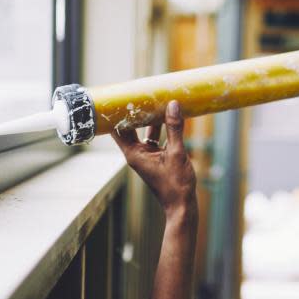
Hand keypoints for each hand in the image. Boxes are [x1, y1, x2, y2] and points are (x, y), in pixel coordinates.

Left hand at [111, 100, 196, 214]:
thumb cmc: (176, 184)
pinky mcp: (155, 158)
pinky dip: (159, 128)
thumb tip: (173, 105)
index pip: (117, 129)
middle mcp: (136, 154)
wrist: (182, 205)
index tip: (121, 97)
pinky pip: (154, 139)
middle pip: (129, 128)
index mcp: (134, 154)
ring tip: (155, 101)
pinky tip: (168, 117)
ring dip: (149, 118)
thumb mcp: (177, 153)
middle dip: (135, 112)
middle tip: (140, 93)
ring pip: (143, 132)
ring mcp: (145, 156)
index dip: (117, 113)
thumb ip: (174, 128)